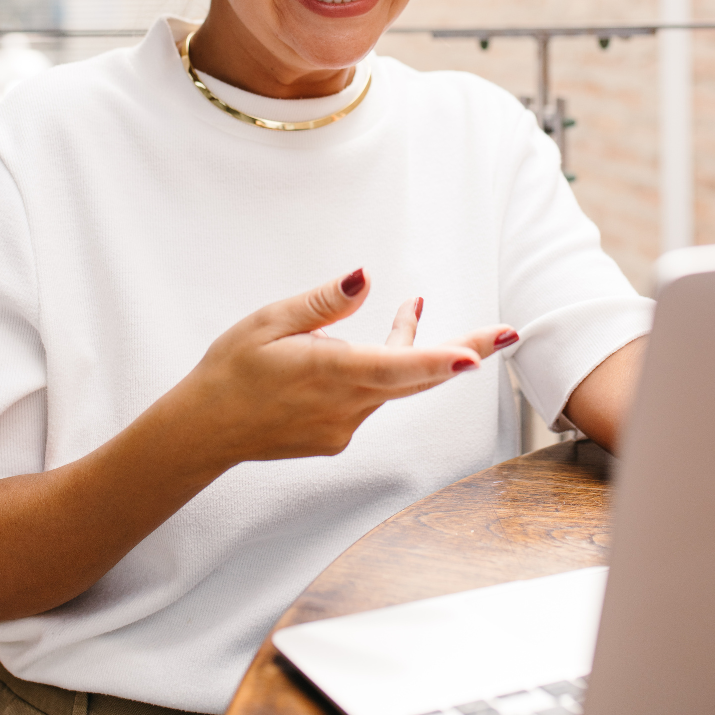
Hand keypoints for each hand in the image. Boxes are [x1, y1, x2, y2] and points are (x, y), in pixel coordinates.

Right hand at [182, 269, 517, 463]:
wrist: (205, 429)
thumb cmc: (233, 367)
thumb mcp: (269, 321)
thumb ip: (323, 302)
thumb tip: (364, 278)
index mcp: (330, 372)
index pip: (398, 366)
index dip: (441, 360)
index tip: (475, 355)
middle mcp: (346, 405)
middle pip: (418, 378)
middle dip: (464, 353)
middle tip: (509, 333)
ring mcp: (344, 426)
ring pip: (395, 385)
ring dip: (411, 351)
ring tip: (415, 308)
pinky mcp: (338, 436)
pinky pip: (374, 398)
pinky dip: (383, 372)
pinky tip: (367, 350)